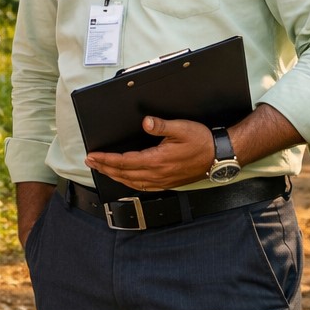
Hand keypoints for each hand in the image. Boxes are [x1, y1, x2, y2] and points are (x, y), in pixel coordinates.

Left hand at [85, 117, 213, 190]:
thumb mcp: (181, 128)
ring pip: (132, 182)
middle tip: (90, 162)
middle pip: (124, 173)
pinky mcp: (168, 182)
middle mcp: (158, 174)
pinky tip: (125, 179)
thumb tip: (145, 122)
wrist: (219, 156)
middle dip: (105, 168)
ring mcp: (163, 180)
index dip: (106, 159)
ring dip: (115, 176)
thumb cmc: (202, 140)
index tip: (93, 156)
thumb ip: (161, 126)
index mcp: (158, 160)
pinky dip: (129, 183)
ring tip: (102, 169)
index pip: (125, 161)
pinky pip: (143, 186)